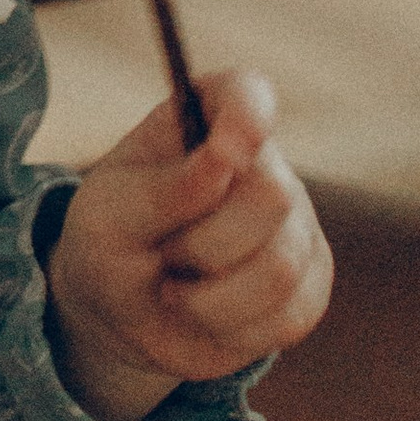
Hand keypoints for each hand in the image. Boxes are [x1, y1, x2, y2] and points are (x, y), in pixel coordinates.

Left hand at [46, 69, 332, 420]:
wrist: (121, 313)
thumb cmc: (110, 243)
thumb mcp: (110, 215)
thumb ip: (164, 188)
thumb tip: (224, 159)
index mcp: (206, 122)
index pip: (247, 94)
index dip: (247, 115)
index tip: (223, 151)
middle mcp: (264, 164)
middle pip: (272, 193)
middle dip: (203, 242)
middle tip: (163, 251)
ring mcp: (296, 225)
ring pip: (281, 265)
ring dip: (210, 295)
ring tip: (176, 288)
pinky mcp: (309, 285)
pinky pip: (288, 314)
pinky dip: (230, 327)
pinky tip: (203, 315)